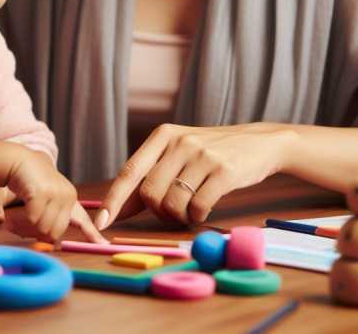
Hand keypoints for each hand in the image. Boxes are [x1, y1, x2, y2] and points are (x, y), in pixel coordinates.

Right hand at [6, 150, 95, 241]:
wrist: (19, 160)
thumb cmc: (31, 182)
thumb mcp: (48, 198)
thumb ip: (54, 217)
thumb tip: (55, 243)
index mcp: (70, 199)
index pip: (83, 220)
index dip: (92, 234)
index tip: (103, 244)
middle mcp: (67, 195)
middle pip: (55, 232)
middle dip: (36, 236)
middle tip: (19, 231)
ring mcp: (56, 193)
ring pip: (43, 228)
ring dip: (25, 229)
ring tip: (13, 223)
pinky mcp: (42, 192)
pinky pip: (32, 219)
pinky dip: (20, 222)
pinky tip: (11, 219)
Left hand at [95, 123, 296, 228]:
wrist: (257, 142)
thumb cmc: (209, 154)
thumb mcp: (177, 155)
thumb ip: (148, 178)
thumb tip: (115, 210)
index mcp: (163, 136)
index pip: (130, 171)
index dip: (113, 199)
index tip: (101, 222)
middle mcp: (180, 142)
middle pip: (149, 194)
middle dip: (157, 212)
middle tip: (173, 210)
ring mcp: (202, 155)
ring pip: (172, 203)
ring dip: (178, 216)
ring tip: (190, 207)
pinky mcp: (224, 171)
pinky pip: (197, 207)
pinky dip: (197, 216)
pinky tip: (204, 208)